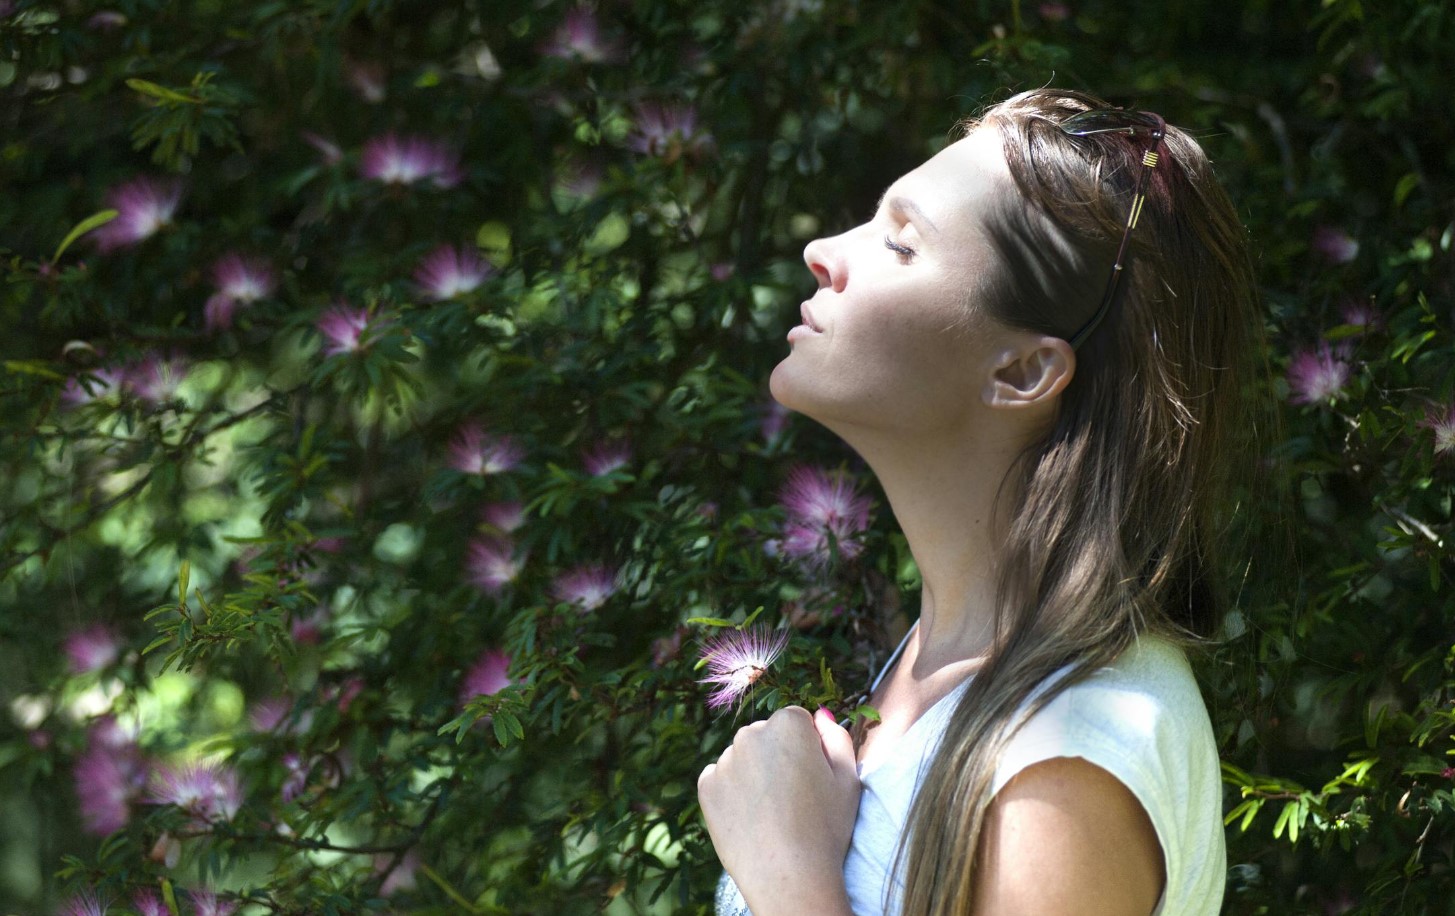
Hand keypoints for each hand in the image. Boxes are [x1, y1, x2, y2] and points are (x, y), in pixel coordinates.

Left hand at [698, 706, 859, 914]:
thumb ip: (837, 739)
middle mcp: (751, 734)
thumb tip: (820, 716)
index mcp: (788, 725)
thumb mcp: (848, 780)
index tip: (812, 777)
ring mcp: (725, 759)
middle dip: (777, 756)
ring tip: (771, 813)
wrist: (788, 877)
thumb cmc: (826, 829)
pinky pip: (721, 778)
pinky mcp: (706, 785)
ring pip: (742, 758)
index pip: (796, 721)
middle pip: (766, 736)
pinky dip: (732, 792)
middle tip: (792, 798)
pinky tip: (751, 817)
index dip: (807, 748)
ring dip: (754, 773)